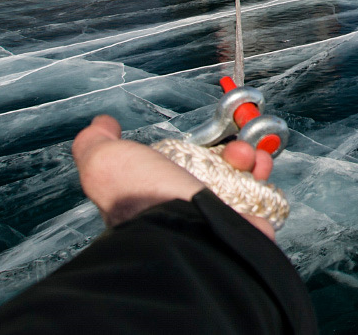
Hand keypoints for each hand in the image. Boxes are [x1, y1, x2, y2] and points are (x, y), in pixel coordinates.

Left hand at [72, 115, 275, 238]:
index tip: (199, 139)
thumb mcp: (104, 162)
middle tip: (230, 145)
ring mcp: (214, 219)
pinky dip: (261, 174)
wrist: (186, 232)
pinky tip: (258, 166)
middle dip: (225, 148)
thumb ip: (96, 143)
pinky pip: (259, 193)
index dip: (189, 147)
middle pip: (212, 168)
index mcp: (152, 197)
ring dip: (246, 157)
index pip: (175, 165)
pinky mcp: (243, 226)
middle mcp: (183, 210)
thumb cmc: (143, 200)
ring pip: (238, 178)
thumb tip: (101, 125)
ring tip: (245, 155)